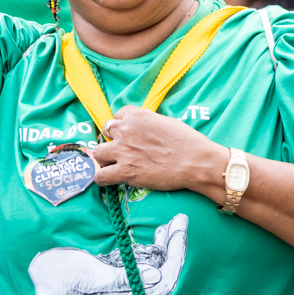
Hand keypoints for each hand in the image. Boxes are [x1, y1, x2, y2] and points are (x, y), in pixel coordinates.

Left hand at [92, 106, 225, 197]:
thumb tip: (143, 130)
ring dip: (105, 158)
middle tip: (121, 149)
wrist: (195, 161)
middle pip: (105, 132)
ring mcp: (123, 151)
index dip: (121, 126)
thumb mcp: (165, 121)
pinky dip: (102, 178)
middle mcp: (125, 129)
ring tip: (113, 164)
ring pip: (98, 153)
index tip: (127, 134)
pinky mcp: (125, 171)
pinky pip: (100, 176)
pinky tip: (108, 179)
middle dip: (112, 140)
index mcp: (136, 115)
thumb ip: (148, 122)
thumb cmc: (187, 141)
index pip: (117, 115)